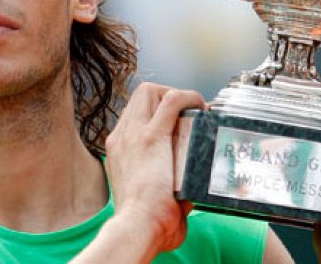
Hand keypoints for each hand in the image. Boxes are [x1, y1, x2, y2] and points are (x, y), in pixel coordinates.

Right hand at [103, 82, 205, 257]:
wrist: (138, 227)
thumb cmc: (146, 222)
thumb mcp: (152, 196)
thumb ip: (169, 187)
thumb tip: (189, 190)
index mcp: (119, 151)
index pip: (134, 116)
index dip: (157, 112)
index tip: (177, 122)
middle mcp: (122, 138)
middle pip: (140, 97)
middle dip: (165, 96)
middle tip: (186, 111)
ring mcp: (133, 135)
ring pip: (149, 92)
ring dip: (174, 95)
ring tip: (192, 108)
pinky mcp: (151, 137)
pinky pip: (171, 101)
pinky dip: (188, 98)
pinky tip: (200, 107)